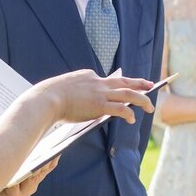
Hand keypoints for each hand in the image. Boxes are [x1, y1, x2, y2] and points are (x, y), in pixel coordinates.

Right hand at [37, 70, 154, 124]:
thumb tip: (74, 102)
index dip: (115, 85)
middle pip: (123, 82)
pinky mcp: (100, 105)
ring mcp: (100, 93)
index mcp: (87, 76)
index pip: (106, 80)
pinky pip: (121, 109)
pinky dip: (129, 113)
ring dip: (142, 100)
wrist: (45, 99)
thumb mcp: (61, 88)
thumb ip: (73, 92)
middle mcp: (97, 82)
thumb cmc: (47, 97)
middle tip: (150, 85)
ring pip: (128, 94)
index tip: (121, 88)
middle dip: (139, 83)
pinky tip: (133, 119)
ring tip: (150, 107)